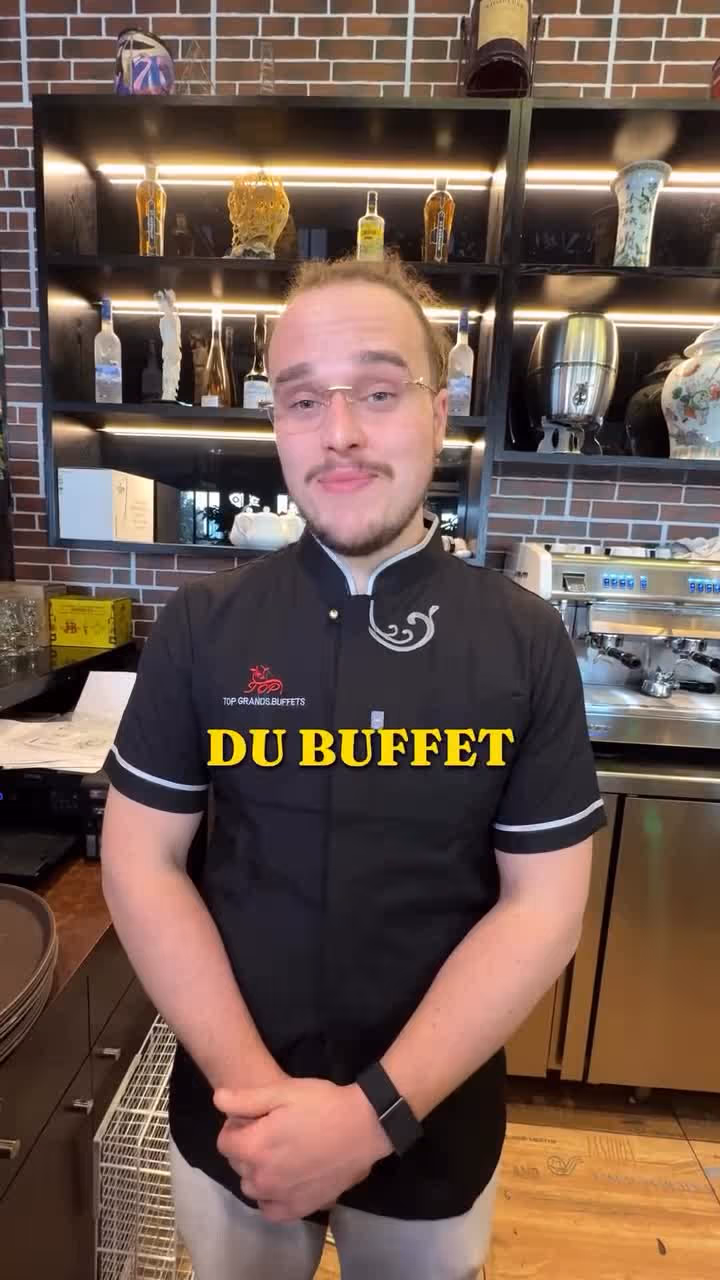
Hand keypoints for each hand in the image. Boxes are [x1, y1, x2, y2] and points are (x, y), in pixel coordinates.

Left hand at [214, 1077, 392, 1221]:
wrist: (364, 1126)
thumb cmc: (322, 1104)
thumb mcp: (283, 1091)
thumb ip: (245, 1099)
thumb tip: (217, 1100)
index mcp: (255, 1147)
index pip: (224, 1142)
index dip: (236, 1126)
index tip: (254, 1117)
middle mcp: (263, 1178)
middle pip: (237, 1164)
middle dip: (246, 1147)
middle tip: (271, 1130)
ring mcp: (282, 1196)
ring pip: (252, 1187)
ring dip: (257, 1172)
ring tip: (280, 1153)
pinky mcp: (301, 1208)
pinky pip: (270, 1210)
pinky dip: (271, 1197)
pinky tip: (284, 1180)